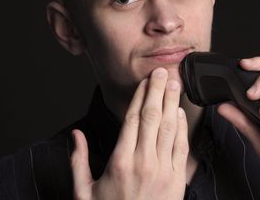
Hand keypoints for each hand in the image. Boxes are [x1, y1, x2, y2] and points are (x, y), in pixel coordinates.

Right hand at [70, 67, 188, 199]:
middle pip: (153, 117)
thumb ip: (79, 161)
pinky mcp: (177, 180)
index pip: (133, 119)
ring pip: (170, 128)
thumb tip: (77, 134)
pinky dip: (182, 128)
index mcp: (119, 162)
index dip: (141, 96)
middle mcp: (143, 162)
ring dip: (173, 103)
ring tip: (174, 84)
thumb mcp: (84, 193)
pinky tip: (180, 113)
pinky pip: (181, 147)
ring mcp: (163, 171)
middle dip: (158, 91)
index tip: (145, 80)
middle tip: (162, 72)